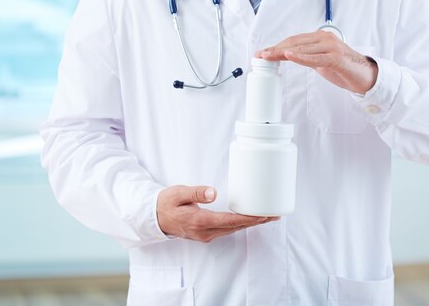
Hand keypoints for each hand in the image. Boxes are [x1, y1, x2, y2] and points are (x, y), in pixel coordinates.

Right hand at [157, 185, 277, 242]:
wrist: (153, 218)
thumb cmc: (165, 203)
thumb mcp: (178, 193)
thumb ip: (196, 193)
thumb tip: (213, 193)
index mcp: (200, 221)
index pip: (230, 220)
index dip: (249, 218)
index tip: (264, 215)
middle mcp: (205, 231)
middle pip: (237, 226)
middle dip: (257, 221)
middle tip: (275, 214)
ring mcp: (206, 235)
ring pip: (234, 229)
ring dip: (251, 223)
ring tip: (268, 216)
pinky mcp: (206, 233)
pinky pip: (228, 229)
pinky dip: (241, 224)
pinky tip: (250, 218)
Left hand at [256, 31, 377, 93]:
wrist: (366, 77)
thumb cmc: (344, 69)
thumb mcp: (321, 61)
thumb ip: (307, 56)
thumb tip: (289, 56)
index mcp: (320, 38)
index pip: (294, 40)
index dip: (277, 46)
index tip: (263, 52)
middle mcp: (325, 39)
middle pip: (295, 43)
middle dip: (275, 49)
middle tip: (260, 55)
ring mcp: (331, 47)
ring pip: (302, 49)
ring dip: (282, 53)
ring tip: (268, 56)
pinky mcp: (336, 58)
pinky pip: (315, 58)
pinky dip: (301, 57)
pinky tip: (289, 56)